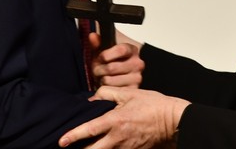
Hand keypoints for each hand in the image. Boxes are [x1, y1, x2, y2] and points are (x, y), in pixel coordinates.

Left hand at [58, 86, 188, 148]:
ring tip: (85, 148)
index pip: (89, 130)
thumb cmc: (153, 105)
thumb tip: (92, 98)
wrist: (173, 120)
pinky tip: (103, 147)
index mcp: (115, 121)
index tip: (62, 141)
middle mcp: (117, 138)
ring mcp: (125, 148)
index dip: (73, 136)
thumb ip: (108, 93)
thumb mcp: (130, 93)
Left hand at [90, 31, 144, 87]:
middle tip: (96, 69)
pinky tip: (107, 85)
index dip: (106, 55)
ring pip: (109, 81)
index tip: (101, 57)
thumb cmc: (113, 60)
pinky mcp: (132, 90)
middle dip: (98, 69)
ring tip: (102, 77)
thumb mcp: (104, 49)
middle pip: (111, 68)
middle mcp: (137, 63)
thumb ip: (98, 43)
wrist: (121, 74)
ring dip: (100, 80)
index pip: (120, 50)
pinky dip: (106, 89)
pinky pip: (112, 91)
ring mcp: (136, 78)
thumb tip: (92, 36)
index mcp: (132, 49)